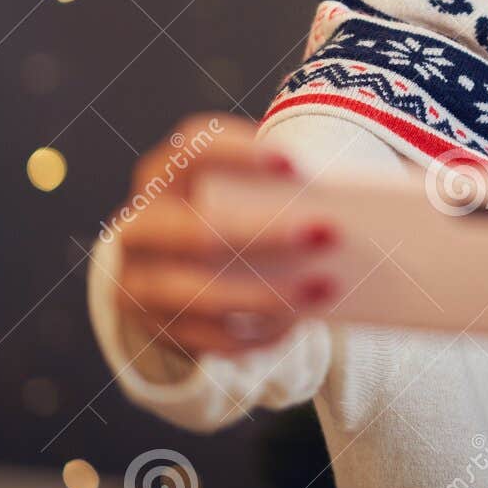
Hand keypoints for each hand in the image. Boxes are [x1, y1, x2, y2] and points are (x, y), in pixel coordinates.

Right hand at [108, 113, 341, 358]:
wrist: (162, 262)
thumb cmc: (221, 212)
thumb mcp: (233, 192)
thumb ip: (271, 192)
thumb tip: (347, 208)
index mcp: (164, 173)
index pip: (193, 151)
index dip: (240, 154)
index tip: (296, 165)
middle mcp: (142, 222)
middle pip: (198, 228)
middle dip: (266, 233)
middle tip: (330, 233)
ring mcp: (140, 278)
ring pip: (201, 292)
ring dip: (268, 294)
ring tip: (326, 287)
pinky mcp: (154, 325)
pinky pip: (208, 337)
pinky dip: (255, 333)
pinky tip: (296, 322)